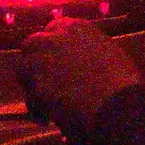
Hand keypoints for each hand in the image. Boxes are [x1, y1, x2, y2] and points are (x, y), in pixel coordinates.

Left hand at [21, 16, 142, 133]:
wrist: (114, 103)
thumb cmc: (120, 80)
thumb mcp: (108, 52)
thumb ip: (88, 50)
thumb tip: (83, 61)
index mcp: (76, 27)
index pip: (53, 28)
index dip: (53, 46)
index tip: (56, 58)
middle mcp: (56, 39)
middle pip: (32, 44)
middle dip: (35, 59)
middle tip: (46, 77)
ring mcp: (43, 61)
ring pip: (23, 68)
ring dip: (32, 82)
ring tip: (45, 98)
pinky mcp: (36, 86)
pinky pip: (29, 98)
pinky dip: (36, 108)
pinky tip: (48, 117)